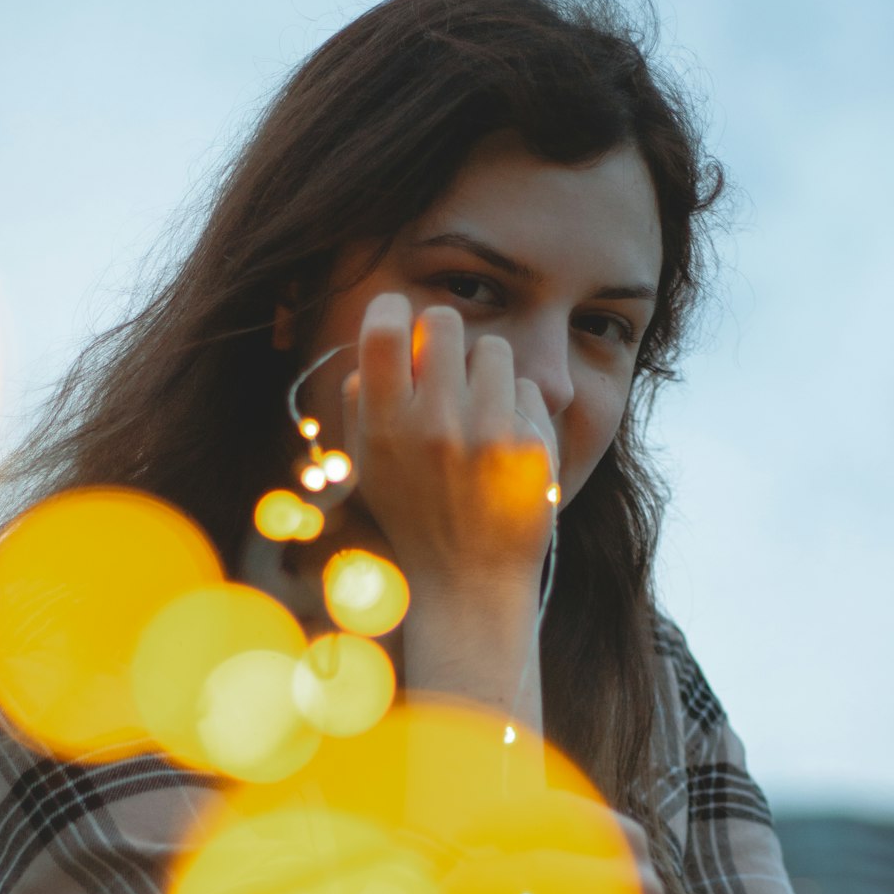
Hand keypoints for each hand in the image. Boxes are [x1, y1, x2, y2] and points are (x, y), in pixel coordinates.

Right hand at [342, 291, 557, 595]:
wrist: (470, 582)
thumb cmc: (415, 516)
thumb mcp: (369, 466)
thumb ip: (363, 402)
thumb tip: (379, 342)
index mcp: (384, 428)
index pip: (383, 330)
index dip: (391, 311)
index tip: (398, 318)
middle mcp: (433, 426)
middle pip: (443, 320)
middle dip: (444, 336)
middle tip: (446, 366)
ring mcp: (486, 434)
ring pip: (493, 348)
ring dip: (486, 372)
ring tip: (479, 414)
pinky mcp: (531, 445)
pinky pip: (527, 388)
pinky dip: (517, 409)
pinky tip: (506, 447)